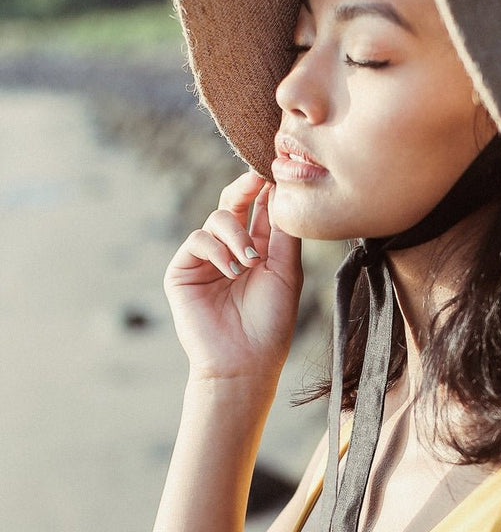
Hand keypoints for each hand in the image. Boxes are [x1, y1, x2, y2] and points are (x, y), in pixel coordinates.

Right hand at [164, 172, 303, 398]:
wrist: (245, 360)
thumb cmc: (271, 320)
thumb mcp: (286, 270)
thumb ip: (282, 232)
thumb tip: (282, 191)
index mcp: (258, 248)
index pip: (260, 209)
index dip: (266, 189)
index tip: (275, 171)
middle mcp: (230, 249)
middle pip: (233, 204)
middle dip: (244, 188)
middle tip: (256, 178)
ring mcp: (205, 259)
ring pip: (216, 219)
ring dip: (235, 234)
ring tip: (250, 262)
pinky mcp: (182, 271)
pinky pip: (197, 240)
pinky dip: (216, 250)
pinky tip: (232, 271)